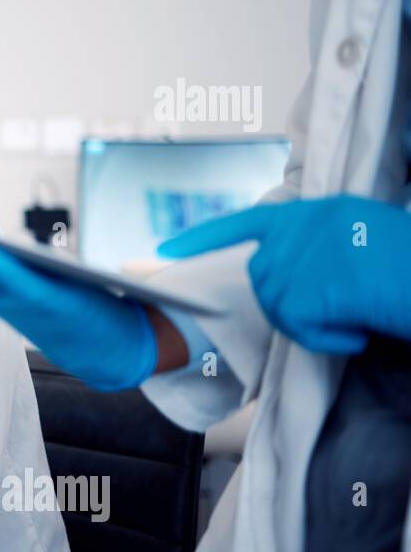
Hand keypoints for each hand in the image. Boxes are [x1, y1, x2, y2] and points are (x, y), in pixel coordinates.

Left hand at [159, 195, 410, 354]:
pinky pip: (297, 328)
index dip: (204, 237)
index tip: (165, 249)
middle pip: (263, 278)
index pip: (246, 221)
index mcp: (316, 210)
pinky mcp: (307, 288)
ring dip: (314, 324)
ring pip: (278, 306)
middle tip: (342, 307)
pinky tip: (358, 328)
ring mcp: (302, 255)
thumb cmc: (407, 267)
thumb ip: (317, 245)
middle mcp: (303, 227)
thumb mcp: (360, 237)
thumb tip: (280, 272)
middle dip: (292, 303)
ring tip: (358, 314)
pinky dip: (327, 340)